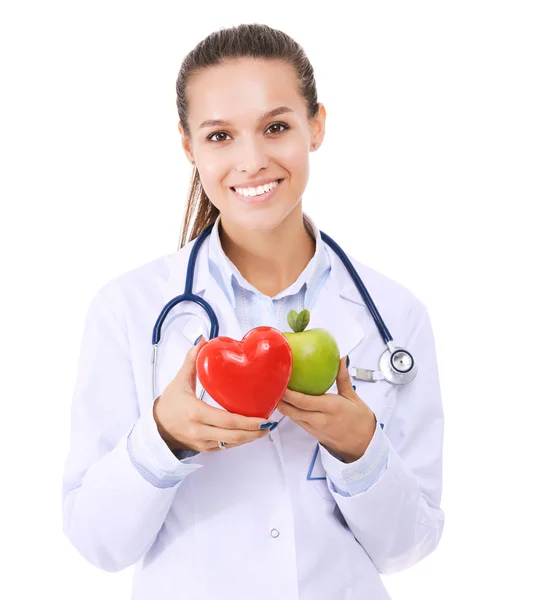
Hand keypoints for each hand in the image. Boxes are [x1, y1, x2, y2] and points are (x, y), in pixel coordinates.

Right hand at [153, 337, 271, 452]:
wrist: (156, 428)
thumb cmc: (169, 404)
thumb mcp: (179, 381)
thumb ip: (191, 361)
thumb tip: (202, 341)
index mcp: (195, 413)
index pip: (227, 420)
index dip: (248, 422)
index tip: (263, 419)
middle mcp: (199, 431)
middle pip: (233, 436)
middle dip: (255, 432)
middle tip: (270, 424)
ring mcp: (202, 442)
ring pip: (231, 444)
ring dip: (250, 438)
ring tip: (265, 429)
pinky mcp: (204, 448)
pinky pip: (225, 447)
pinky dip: (239, 441)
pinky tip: (250, 433)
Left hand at [278, 356, 375, 462]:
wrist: (364, 445)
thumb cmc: (361, 422)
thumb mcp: (353, 397)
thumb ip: (343, 378)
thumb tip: (341, 360)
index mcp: (330, 408)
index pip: (302, 401)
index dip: (287, 393)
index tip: (280, 381)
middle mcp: (320, 419)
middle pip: (291, 410)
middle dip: (279, 399)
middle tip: (271, 384)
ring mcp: (314, 428)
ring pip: (292, 416)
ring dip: (282, 405)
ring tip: (274, 392)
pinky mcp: (312, 433)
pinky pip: (297, 420)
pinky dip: (290, 411)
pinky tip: (287, 402)